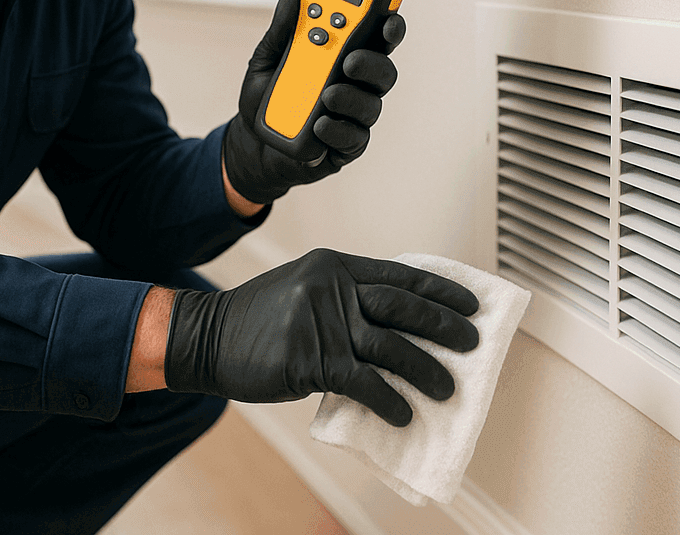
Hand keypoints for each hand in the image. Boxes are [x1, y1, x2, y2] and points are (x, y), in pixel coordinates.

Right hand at [164, 248, 479, 425]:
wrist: (207, 337)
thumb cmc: (256, 319)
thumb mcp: (302, 288)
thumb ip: (343, 298)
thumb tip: (394, 326)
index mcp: (334, 265)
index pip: (399, 274)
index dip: (439, 290)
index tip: (470, 304)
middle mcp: (332, 287)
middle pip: (403, 306)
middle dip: (444, 327)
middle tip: (472, 343)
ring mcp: (322, 322)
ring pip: (391, 346)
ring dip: (426, 369)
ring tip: (447, 388)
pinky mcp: (311, 360)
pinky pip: (363, 383)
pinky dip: (389, 400)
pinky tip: (404, 413)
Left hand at [223, 0, 405, 203]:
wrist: (254, 142)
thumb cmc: (269, 96)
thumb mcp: (265, 60)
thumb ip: (280, 32)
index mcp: (344, 56)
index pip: (376, 37)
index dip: (388, 26)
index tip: (387, 18)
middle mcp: (356, 84)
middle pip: (383, 70)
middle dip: (372, 63)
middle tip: (349, 60)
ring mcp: (354, 116)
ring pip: (371, 105)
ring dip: (351, 98)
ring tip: (328, 95)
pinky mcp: (347, 146)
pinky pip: (353, 138)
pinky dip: (337, 130)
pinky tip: (320, 124)